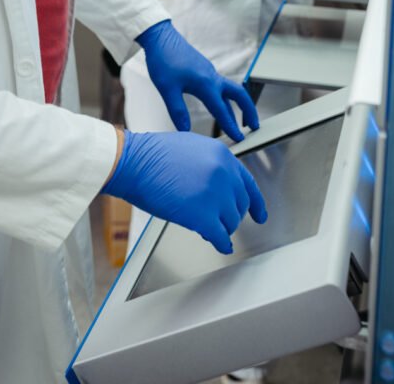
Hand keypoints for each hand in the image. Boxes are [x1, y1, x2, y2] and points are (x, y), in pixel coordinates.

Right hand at [103, 130, 267, 252]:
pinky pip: (220, 236)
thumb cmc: (152, 156)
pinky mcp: (204, 216)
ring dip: (221, 227)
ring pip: (231, 222)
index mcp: (222, 155)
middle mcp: (224, 173)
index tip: (259, 214)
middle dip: (231, 215)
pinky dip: (221, 243)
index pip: (247, 183)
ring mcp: (216, 195)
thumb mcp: (192, 148)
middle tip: (223, 221)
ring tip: (207, 226)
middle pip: (240, 205)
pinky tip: (220, 245)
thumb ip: (213, 164)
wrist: (134, 163)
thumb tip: (221, 184)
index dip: (255, 202)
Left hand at [136, 20, 259, 138]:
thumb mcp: (166, 88)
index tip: (239, 139)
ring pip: (231, 91)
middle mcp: (212, 77)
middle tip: (254, 127)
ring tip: (241, 121)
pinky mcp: (205, 69)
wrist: (160, 36)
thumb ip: (177, 110)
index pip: (222, 110)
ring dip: (239, 106)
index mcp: (205, 83)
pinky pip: (222, 87)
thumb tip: (185, 130)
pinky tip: (220, 105)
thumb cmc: (163, 60)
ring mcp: (210, 72)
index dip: (231, 126)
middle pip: (239, 95)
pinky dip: (227, 99)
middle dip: (249, 111)